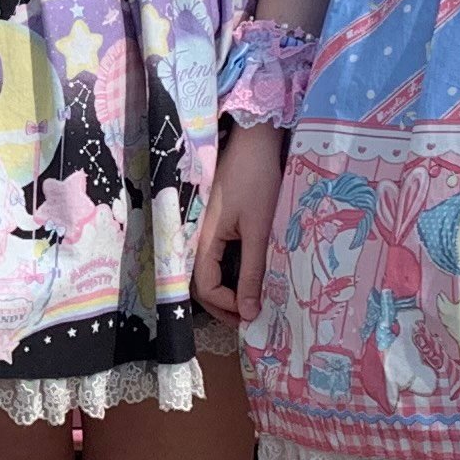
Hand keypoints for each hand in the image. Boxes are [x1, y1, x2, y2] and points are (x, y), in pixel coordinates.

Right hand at [192, 121, 286, 322]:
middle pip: (201, 283)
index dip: (226, 305)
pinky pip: (217, 257)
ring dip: (226, 291)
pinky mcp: (217, 223)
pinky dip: (230, 274)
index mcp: (205, 238)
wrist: (254, 141)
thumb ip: (253, 271)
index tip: (253, 313)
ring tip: (251, 302)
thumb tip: (250, 312)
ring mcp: (207, 230)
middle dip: (223, 305)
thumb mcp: (259, 229)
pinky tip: (248, 277)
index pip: (205, 285)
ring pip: (208, 271)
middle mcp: (200, 237)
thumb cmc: (257, 180)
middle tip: (251, 318)